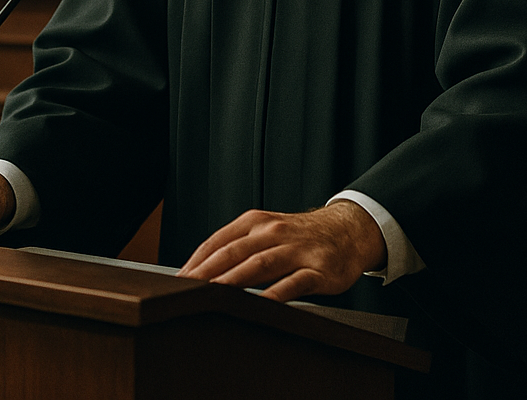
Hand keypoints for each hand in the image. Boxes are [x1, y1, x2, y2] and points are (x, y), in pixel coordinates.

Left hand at [177, 201, 386, 302]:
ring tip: (213, 294)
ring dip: (234, 280)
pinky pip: (294, 283)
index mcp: (257, 221)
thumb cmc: (300, 236)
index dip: (198, 259)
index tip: (179, 279)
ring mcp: (297, 250)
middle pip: (235, 251)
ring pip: (260, 264)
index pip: (220, 240)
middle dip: (207, 271)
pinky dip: (276, 293)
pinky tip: (262, 304)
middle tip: (186, 288)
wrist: (347, 230)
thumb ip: (241, 245)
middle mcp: (274, 232)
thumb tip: (204, 269)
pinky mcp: (318, 269)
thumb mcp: (268, 229)